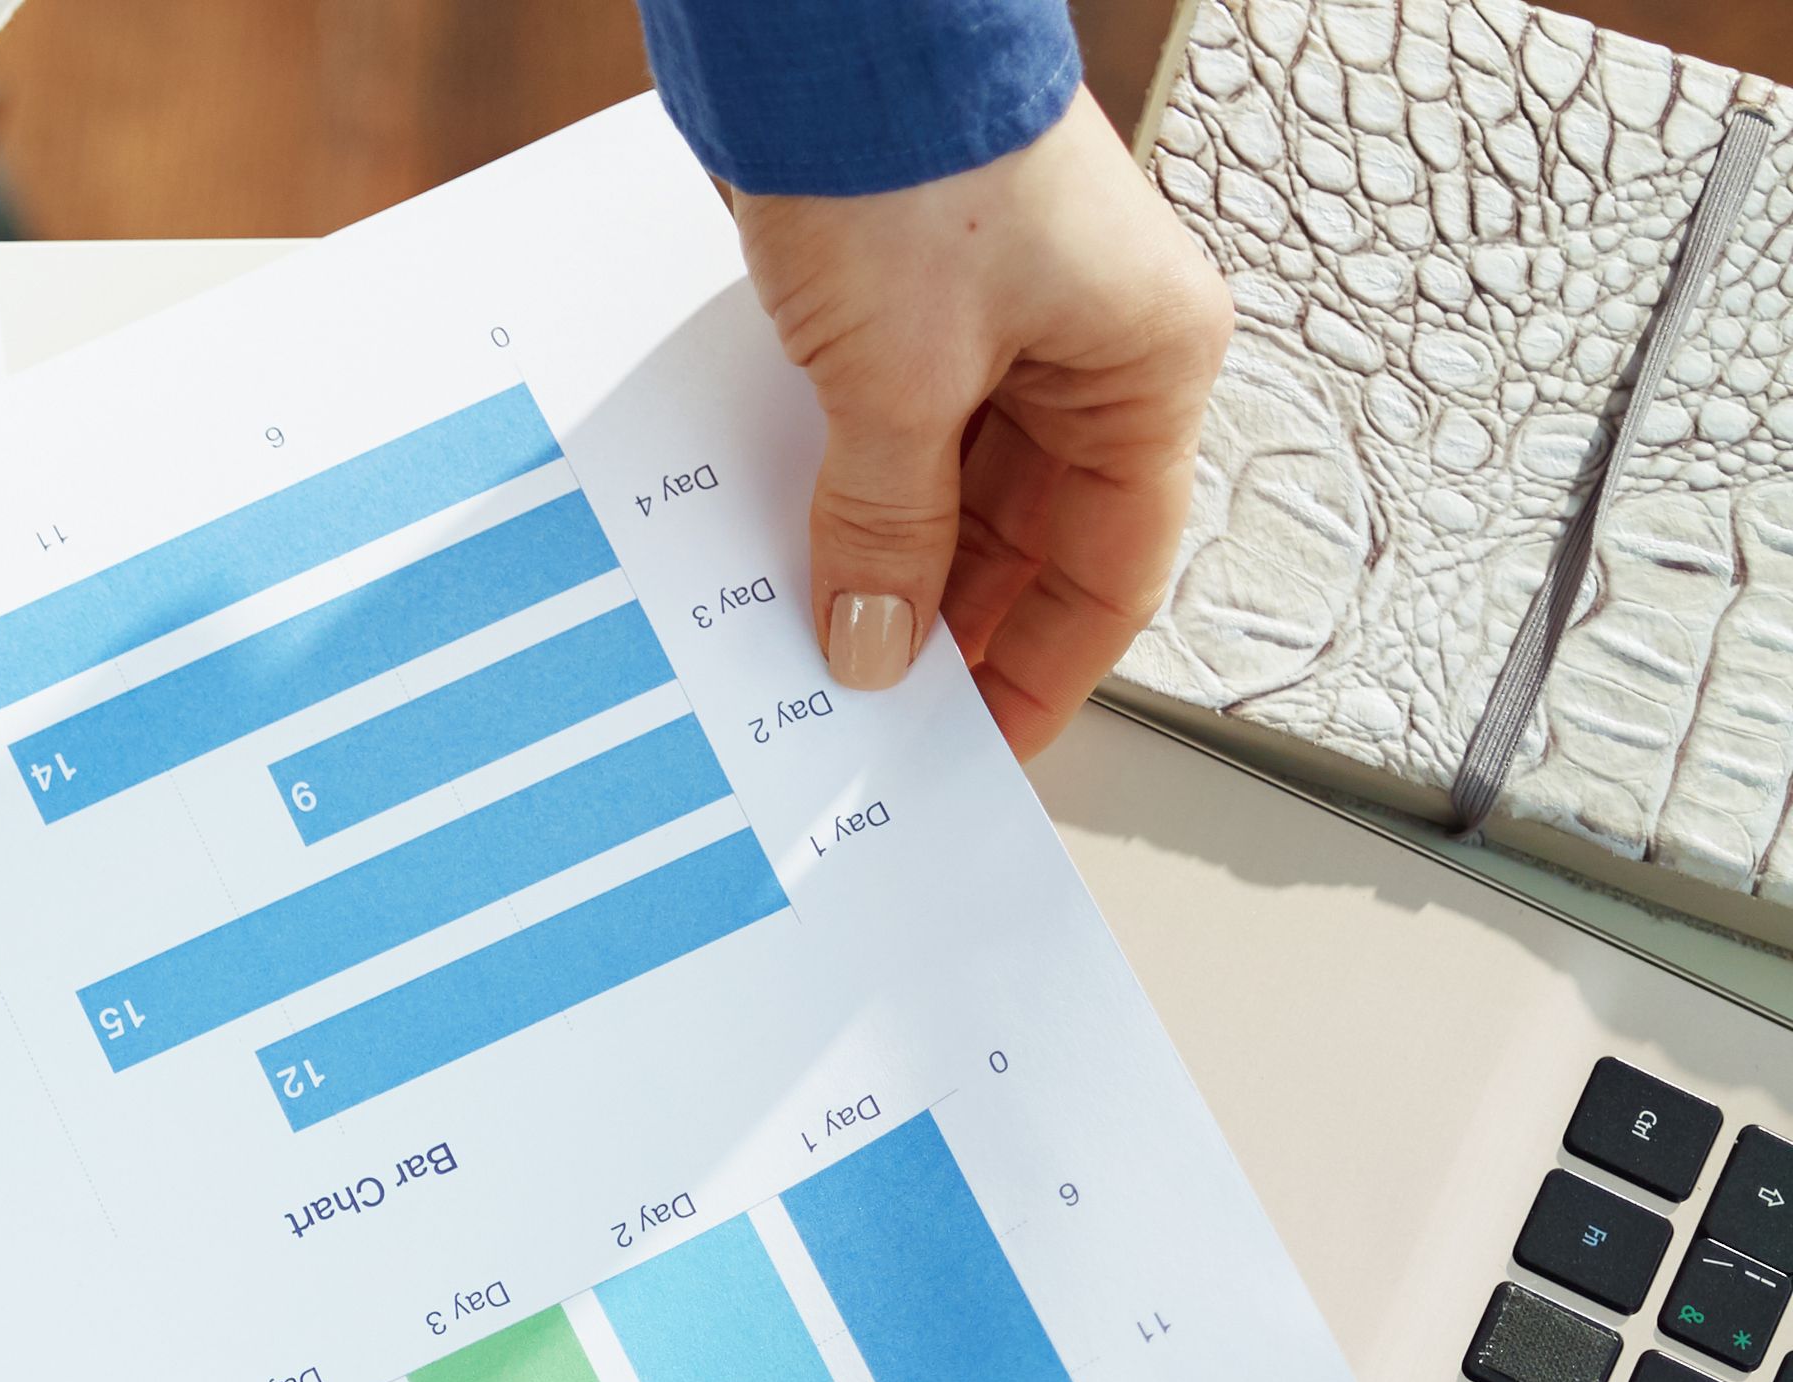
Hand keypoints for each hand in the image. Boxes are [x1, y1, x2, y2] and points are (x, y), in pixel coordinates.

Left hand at [738, 99, 1232, 759]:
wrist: (834, 36)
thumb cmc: (913, 165)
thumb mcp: (901, 387)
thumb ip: (888, 529)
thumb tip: (875, 646)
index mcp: (1147, 364)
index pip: (1114, 570)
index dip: (1044, 672)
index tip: (976, 753)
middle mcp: (1095, 346)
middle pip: (1033, 539)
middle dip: (952, 629)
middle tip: (870, 724)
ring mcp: (1007, 322)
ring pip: (956, 491)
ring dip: (889, 567)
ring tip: (818, 657)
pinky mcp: (919, 300)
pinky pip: (895, 433)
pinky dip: (850, 496)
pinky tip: (790, 559)